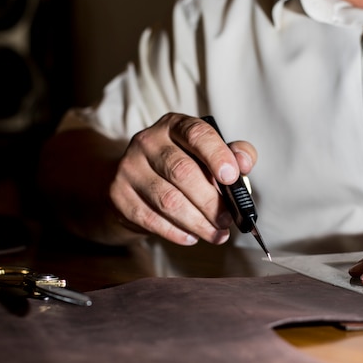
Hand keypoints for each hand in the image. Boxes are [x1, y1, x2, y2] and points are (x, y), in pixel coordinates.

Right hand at [109, 113, 256, 245]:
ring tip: (216, 234)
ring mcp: (129, 167)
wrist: (135, 180)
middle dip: (210, 201)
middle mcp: (148, 141)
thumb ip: (233, 153)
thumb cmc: (182, 165)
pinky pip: (150, 218)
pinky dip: (175, 232)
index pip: (196, 134)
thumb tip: (244, 162)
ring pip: (167, 200)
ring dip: (197, 222)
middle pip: (182, 172)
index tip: (232, 177)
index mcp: (174, 125)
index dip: (217, 155)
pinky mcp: (117, 194)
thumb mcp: (208, 153)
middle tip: (227, 220)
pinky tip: (191, 237)